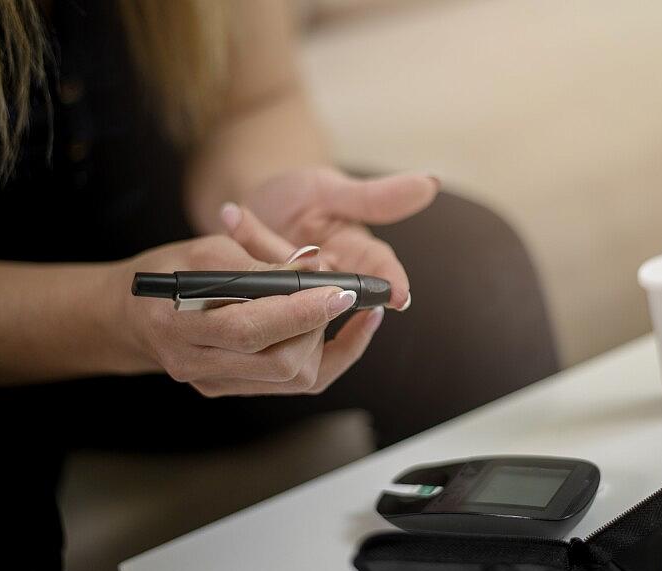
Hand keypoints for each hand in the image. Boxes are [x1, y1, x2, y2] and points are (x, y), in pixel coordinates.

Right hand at [112, 205, 383, 396]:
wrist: (131, 315)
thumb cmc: (169, 274)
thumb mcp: (207, 251)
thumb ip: (260, 259)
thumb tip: (317, 268)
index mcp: (178, 326)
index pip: (250, 329)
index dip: (300, 311)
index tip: (339, 291)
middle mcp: (198, 365)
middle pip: (280, 363)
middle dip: (318, 325)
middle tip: (335, 291)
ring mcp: (217, 384)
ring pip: (293, 378)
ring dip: (323, 338)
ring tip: (328, 303)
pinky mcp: (235, 389)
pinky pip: (293, 382)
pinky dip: (325, 354)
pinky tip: (347, 329)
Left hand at [245, 168, 437, 309]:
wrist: (247, 200)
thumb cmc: (299, 195)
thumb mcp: (335, 190)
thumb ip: (377, 197)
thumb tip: (431, 183)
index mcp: (356, 257)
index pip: (380, 272)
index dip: (390, 285)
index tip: (399, 297)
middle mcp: (327, 279)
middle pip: (334, 286)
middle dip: (323, 278)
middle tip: (312, 259)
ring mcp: (292, 288)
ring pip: (290, 281)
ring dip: (274, 251)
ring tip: (255, 221)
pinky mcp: (258, 290)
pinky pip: (251, 272)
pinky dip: (242, 237)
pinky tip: (231, 213)